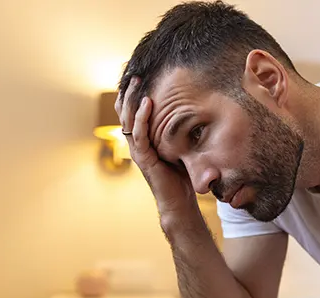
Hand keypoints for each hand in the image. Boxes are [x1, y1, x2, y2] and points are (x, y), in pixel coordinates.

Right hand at [115, 77, 197, 215]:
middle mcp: (137, 144)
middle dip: (129, 92)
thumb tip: (193, 111)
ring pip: (128, 120)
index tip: (138, 76)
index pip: (132, 113)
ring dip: (132, 99)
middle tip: (134, 73)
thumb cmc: (182, 176)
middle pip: (125, 113)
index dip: (132, 96)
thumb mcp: (181, 147)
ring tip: (136, 81)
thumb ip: (180, 131)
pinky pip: (139, 134)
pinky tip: (147, 103)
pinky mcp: (144, 159)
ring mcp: (138, 151)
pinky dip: (142, 117)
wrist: (180, 202)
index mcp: (143, 140)